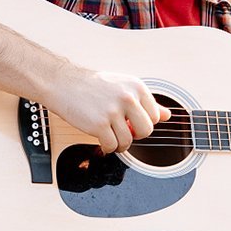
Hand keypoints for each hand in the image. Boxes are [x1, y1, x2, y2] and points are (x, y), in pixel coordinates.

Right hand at [45, 66, 170, 153]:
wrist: (63, 83)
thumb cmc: (91, 85)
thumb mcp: (122, 86)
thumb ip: (145, 101)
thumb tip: (167, 115)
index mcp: (136, 86)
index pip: (155, 116)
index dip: (143, 123)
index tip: (132, 122)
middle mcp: (127, 97)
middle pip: (146, 131)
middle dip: (135, 135)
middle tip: (123, 131)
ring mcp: (113, 111)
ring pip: (128, 141)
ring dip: (119, 144)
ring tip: (110, 136)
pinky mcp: (99, 124)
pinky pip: (112, 146)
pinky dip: (107, 148)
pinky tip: (101, 140)